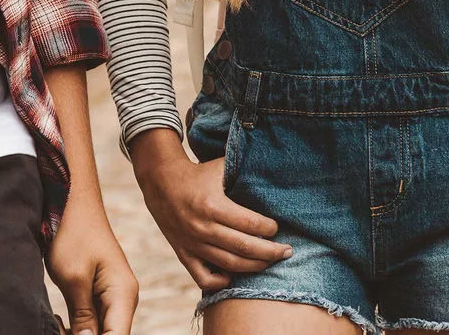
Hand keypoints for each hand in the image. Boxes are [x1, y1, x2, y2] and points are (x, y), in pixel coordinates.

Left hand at [46, 198, 137, 334]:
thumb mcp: (74, 279)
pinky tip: (57, 321)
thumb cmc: (73, 235)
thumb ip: (83, 317)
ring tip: (53, 325)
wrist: (71, 203)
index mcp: (123, 295)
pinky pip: (92, 322)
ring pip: (99, 332)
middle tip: (55, 330)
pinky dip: (75, 328)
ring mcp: (112, 297)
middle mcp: (123, 299)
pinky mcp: (99, 295)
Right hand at [129, 129, 290, 290]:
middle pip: (244, 248)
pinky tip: (235, 275)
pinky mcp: (183, 254)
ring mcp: (192, 244)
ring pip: (229, 264)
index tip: (278, 227)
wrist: (161, 183)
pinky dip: (219, 281)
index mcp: (214, 206)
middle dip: (271, 252)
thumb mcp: (222, 167)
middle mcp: (203, 228)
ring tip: (270, 263)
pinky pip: (202, 277)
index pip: (250, 224)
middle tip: (287, 251)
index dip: (269, 228)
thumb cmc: (199, 174)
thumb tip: (275, 170)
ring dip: (254, 267)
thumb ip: (246, 169)